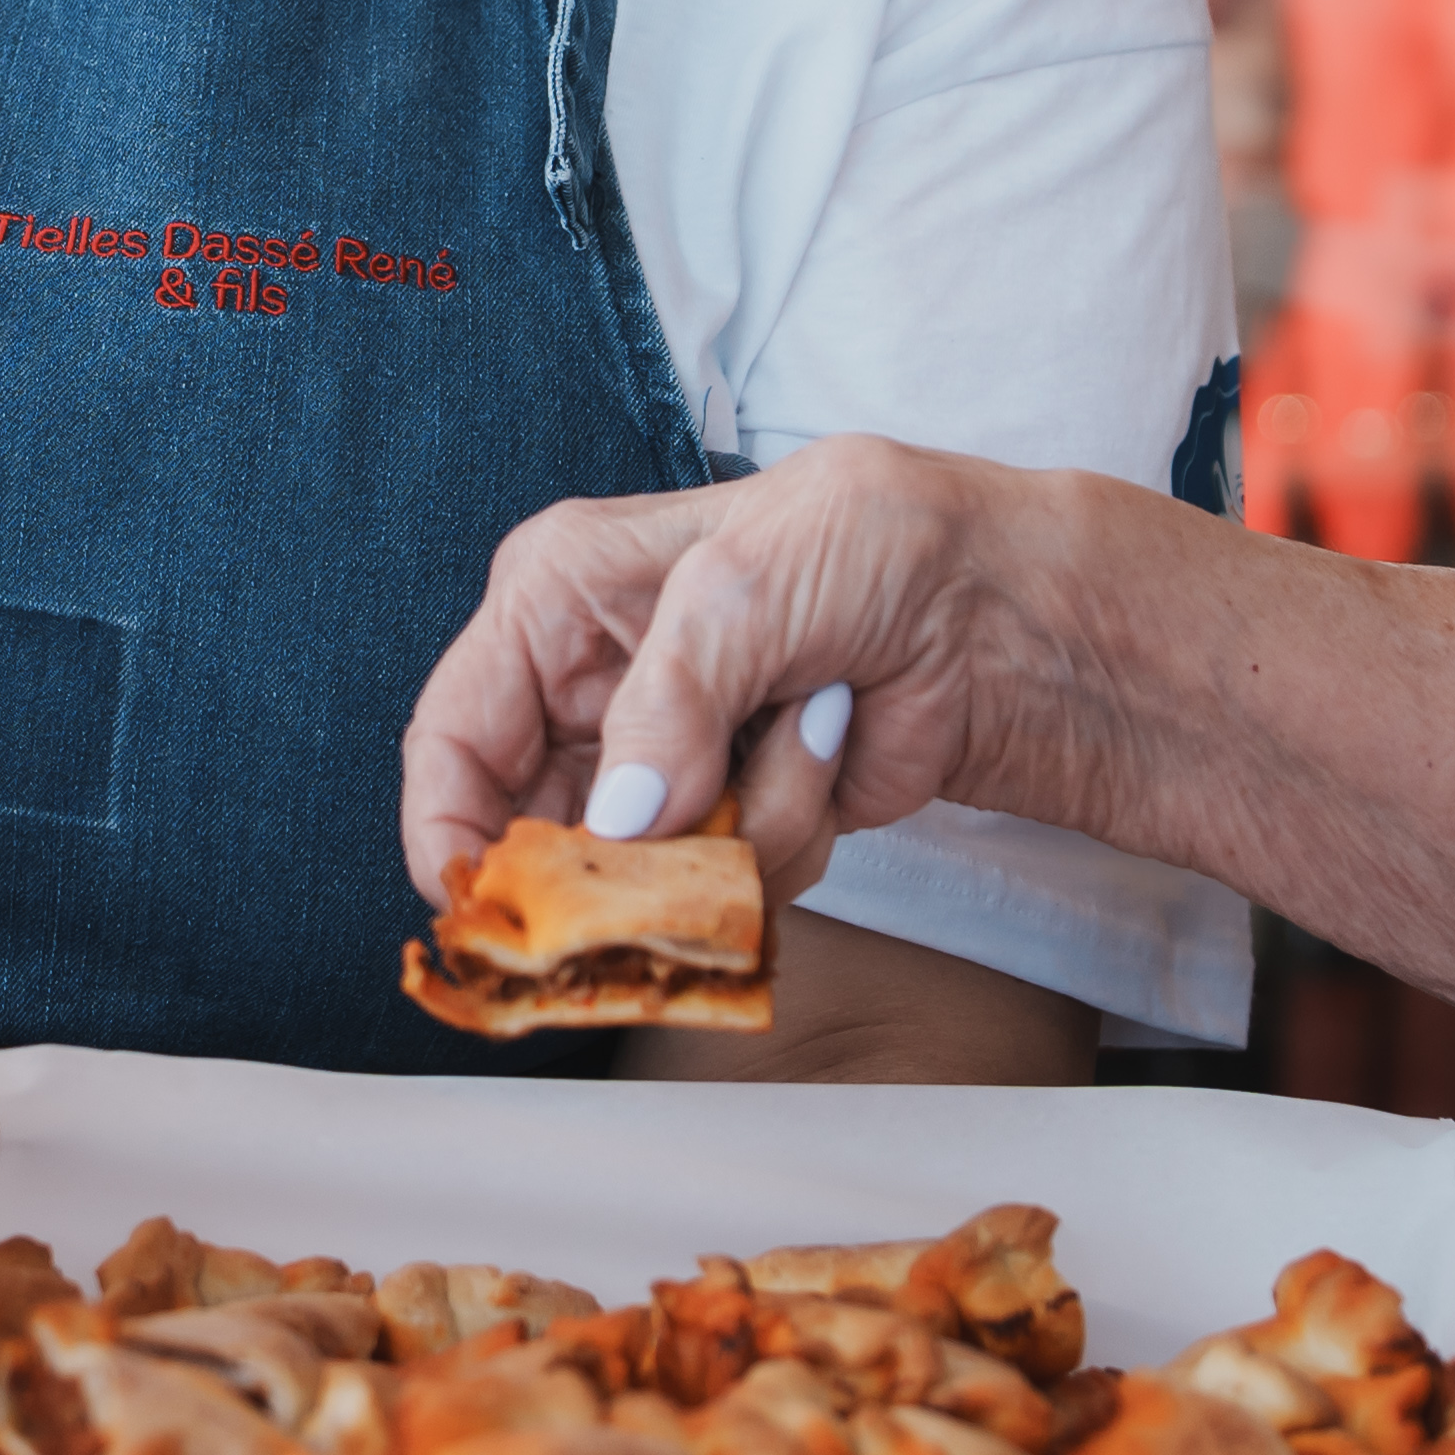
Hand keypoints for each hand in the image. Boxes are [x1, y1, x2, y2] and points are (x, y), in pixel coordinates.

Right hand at [399, 435, 1124, 912]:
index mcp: (560, 597)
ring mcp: (667, 761)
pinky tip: (834, 753)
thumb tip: (622, 823)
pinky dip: (785, 839)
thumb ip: (668, 704)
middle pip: (536, 832)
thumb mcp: (747, 587)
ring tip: (809, 726)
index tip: (488, 908)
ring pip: (638, 873)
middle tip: (679, 853)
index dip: (452, 833)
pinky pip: (719, 887)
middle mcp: (595, 686)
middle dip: (610, 861)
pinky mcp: (733, 815)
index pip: (453, 735)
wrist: (1002, 606)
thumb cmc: (875, 545)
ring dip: (736, 824)